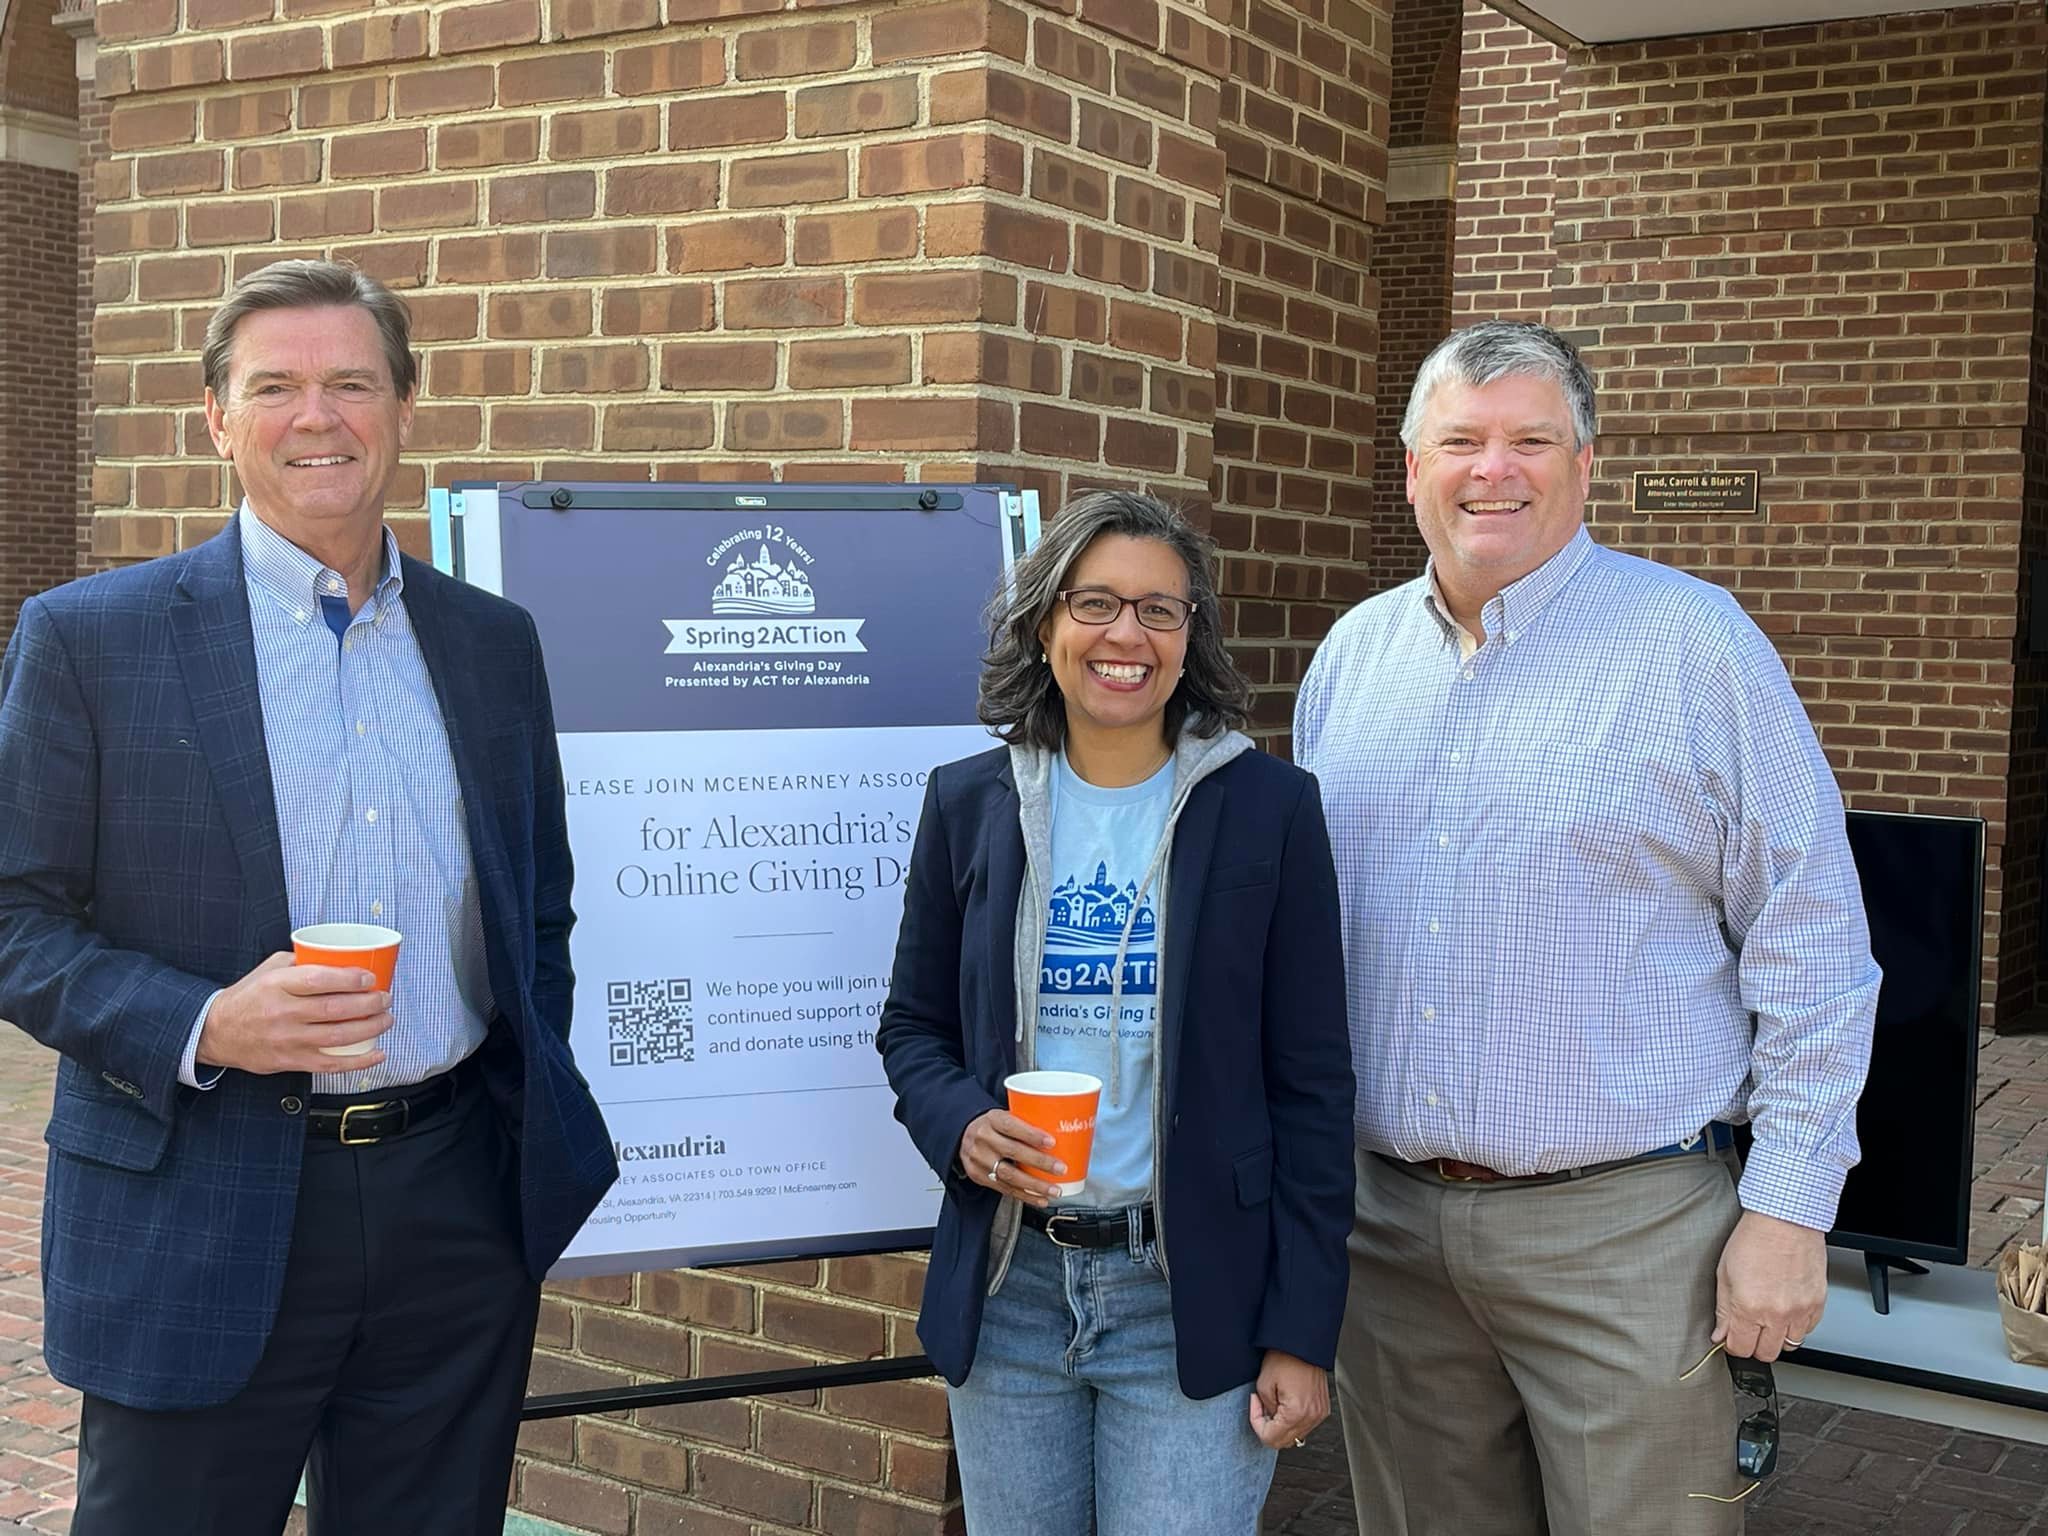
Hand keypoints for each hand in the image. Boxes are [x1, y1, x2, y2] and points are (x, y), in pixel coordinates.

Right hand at [196, 953, 391, 1075]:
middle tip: (385, 998)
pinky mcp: (290, 1061)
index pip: (319, 980)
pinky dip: (358, 1062)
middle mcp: (283, 1012)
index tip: (371, 978)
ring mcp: (287, 1040)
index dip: (350, 979)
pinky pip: (330, 1065)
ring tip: (386, 1019)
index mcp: (277, 985)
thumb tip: (339, 956)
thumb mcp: (269, 969)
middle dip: (369, 1004)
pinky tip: (377, 1053)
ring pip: (338, 1036)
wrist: (216, 1032)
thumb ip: (302, 961)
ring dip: (370, 1028)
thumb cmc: (248, 997)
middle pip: (335, 1009)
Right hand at [956, 1108, 1062, 1207]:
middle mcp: (983, 1139)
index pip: (1011, 1126)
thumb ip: (1024, 1123)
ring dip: (1035, 1185)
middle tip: (1060, 1168)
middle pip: (1013, 1152)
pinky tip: (1040, 1199)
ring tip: (1054, 1190)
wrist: (962, 1136)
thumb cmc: (992, 1126)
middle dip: (1039, 1162)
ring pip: (1009, 1175)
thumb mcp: (1003, 1116)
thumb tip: (1060, 1131)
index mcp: (992, 1120)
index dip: (1031, 1135)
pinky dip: (1025, 1196)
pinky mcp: (979, 1177)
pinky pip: (1005, 1189)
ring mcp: (980, 1160)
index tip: (1051, 1142)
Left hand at [1249, 1350, 1327, 1449]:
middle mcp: (1311, 1417)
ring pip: (1295, 1436)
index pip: (1271, 1439)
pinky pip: (1305, 1425)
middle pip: (1284, 1442)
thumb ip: (1264, 1410)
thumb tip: (1268, 1418)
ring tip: (1276, 1403)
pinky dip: (1294, 1420)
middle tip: (1262, 1408)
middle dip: (1269, 1428)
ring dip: (1282, 1426)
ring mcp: (1319, 1413)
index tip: (1255, 1407)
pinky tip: (1287, 1404)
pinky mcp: (1322, 1408)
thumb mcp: (1264, 1385)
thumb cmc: (1285, 1357)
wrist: (1303, 1344)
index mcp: (1296, 1413)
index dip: (1257, 1424)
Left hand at [1713, 1210, 1825, 1362]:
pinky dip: (1797, 1326)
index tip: (1732, 1338)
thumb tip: (1720, 1334)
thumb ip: (1722, 1309)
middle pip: (1766, 1353)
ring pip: (1789, 1345)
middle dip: (1754, 1345)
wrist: (1785, 1220)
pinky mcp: (1817, 1304)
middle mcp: (1776, 1314)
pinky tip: (1787, 1311)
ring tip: (1768, 1319)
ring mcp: (1800, 1311)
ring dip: (1776, 1337)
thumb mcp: (1725, 1273)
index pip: (1740, 1348)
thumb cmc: (1754, 1239)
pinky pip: (1808, 1330)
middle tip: (1749, 1330)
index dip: (1733, 1345)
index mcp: (1748, 1307)